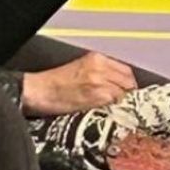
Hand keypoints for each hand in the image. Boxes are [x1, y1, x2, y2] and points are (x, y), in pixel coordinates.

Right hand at [21, 50, 137, 117]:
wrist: (40, 91)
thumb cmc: (55, 83)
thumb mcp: (81, 69)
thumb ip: (100, 72)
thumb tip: (116, 83)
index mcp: (96, 58)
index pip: (125, 70)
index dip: (128, 82)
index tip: (128, 90)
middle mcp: (100, 68)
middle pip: (128, 81)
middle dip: (128, 92)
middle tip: (124, 101)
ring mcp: (99, 82)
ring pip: (123, 92)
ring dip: (121, 101)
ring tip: (114, 108)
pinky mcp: (96, 97)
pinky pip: (114, 102)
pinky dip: (113, 107)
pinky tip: (107, 111)